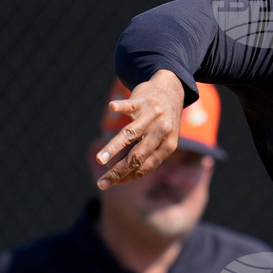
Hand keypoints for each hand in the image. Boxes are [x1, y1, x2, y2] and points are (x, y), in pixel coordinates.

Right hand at [95, 69, 184, 189]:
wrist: (172, 89)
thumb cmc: (162, 120)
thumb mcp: (162, 139)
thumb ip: (145, 154)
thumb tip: (120, 173)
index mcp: (168, 145)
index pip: (146, 167)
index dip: (127, 177)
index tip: (111, 183)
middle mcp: (161, 131)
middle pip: (137, 156)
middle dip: (118, 172)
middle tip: (101, 183)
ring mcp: (152, 115)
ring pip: (131, 134)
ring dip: (114, 148)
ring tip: (100, 160)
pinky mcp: (143, 100)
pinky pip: (131, 105)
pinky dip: (121, 106)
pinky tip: (112, 107)